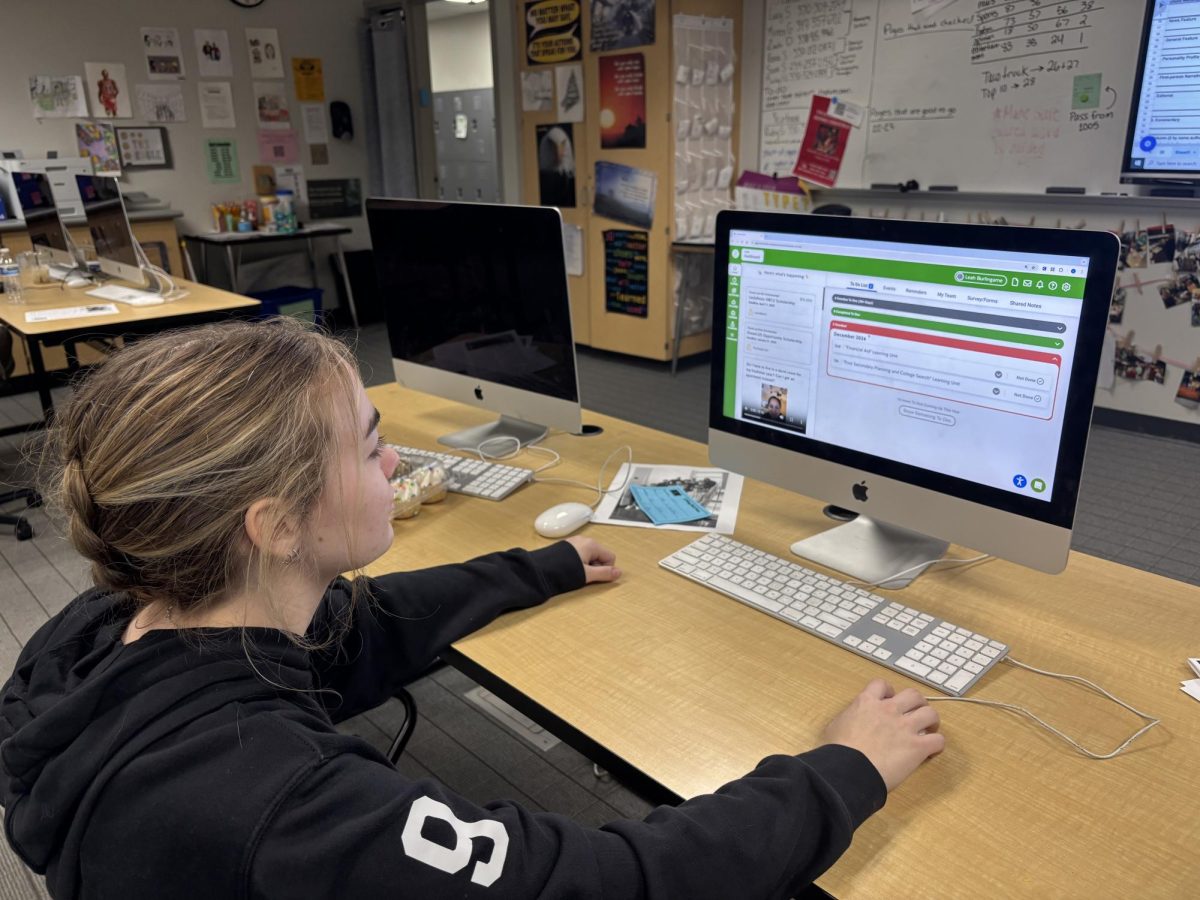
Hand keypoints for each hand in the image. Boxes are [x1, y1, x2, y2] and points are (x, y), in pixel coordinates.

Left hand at [564, 536, 620, 583]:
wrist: (541, 570)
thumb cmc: (564, 571)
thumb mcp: (588, 575)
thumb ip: (605, 573)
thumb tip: (619, 573)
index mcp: (592, 544)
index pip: (610, 557)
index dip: (605, 569)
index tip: (593, 575)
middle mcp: (584, 540)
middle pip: (600, 555)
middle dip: (595, 566)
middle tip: (583, 574)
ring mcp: (574, 542)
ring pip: (589, 556)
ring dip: (586, 565)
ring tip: (574, 572)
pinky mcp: (566, 546)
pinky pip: (579, 554)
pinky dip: (577, 562)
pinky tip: (568, 568)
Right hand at [820, 679, 944, 791]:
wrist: (848, 770)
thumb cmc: (837, 751)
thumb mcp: (835, 725)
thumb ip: (849, 717)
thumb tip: (852, 720)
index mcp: (867, 702)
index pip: (882, 685)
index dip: (889, 691)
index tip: (890, 700)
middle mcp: (889, 710)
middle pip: (913, 695)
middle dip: (917, 703)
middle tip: (915, 714)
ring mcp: (905, 727)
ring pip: (930, 713)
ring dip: (931, 721)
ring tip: (929, 730)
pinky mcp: (917, 747)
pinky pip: (938, 740)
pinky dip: (937, 745)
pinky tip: (931, 751)